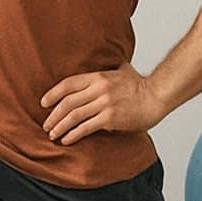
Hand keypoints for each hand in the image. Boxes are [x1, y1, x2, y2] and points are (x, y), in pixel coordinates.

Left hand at [40, 62, 166, 145]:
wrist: (158, 96)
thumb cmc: (140, 85)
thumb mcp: (121, 70)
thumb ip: (108, 68)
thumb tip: (105, 60)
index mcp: (98, 77)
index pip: (67, 84)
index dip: (53, 94)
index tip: (44, 103)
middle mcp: (98, 89)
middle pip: (67, 103)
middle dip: (53, 115)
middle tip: (46, 125)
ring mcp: (104, 104)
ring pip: (74, 116)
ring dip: (60, 127)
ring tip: (53, 134)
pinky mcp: (110, 118)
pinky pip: (85, 128)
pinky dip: (73, 134)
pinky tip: (67, 140)